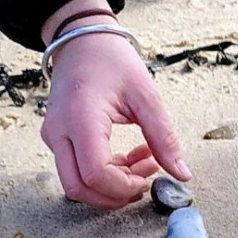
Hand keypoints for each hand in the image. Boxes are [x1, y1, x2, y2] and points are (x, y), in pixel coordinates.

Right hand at [41, 32, 189, 208]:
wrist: (83, 41)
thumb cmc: (111, 61)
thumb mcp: (146, 96)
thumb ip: (164, 138)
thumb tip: (182, 174)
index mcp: (79, 118)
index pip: (95, 174)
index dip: (125, 187)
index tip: (149, 175)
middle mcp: (59, 131)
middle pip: (79, 189)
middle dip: (115, 196)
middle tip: (145, 180)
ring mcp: (55, 136)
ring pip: (77, 184)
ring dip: (113, 186)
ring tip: (143, 163)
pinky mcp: (59, 140)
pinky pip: (79, 171)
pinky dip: (106, 176)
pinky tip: (130, 159)